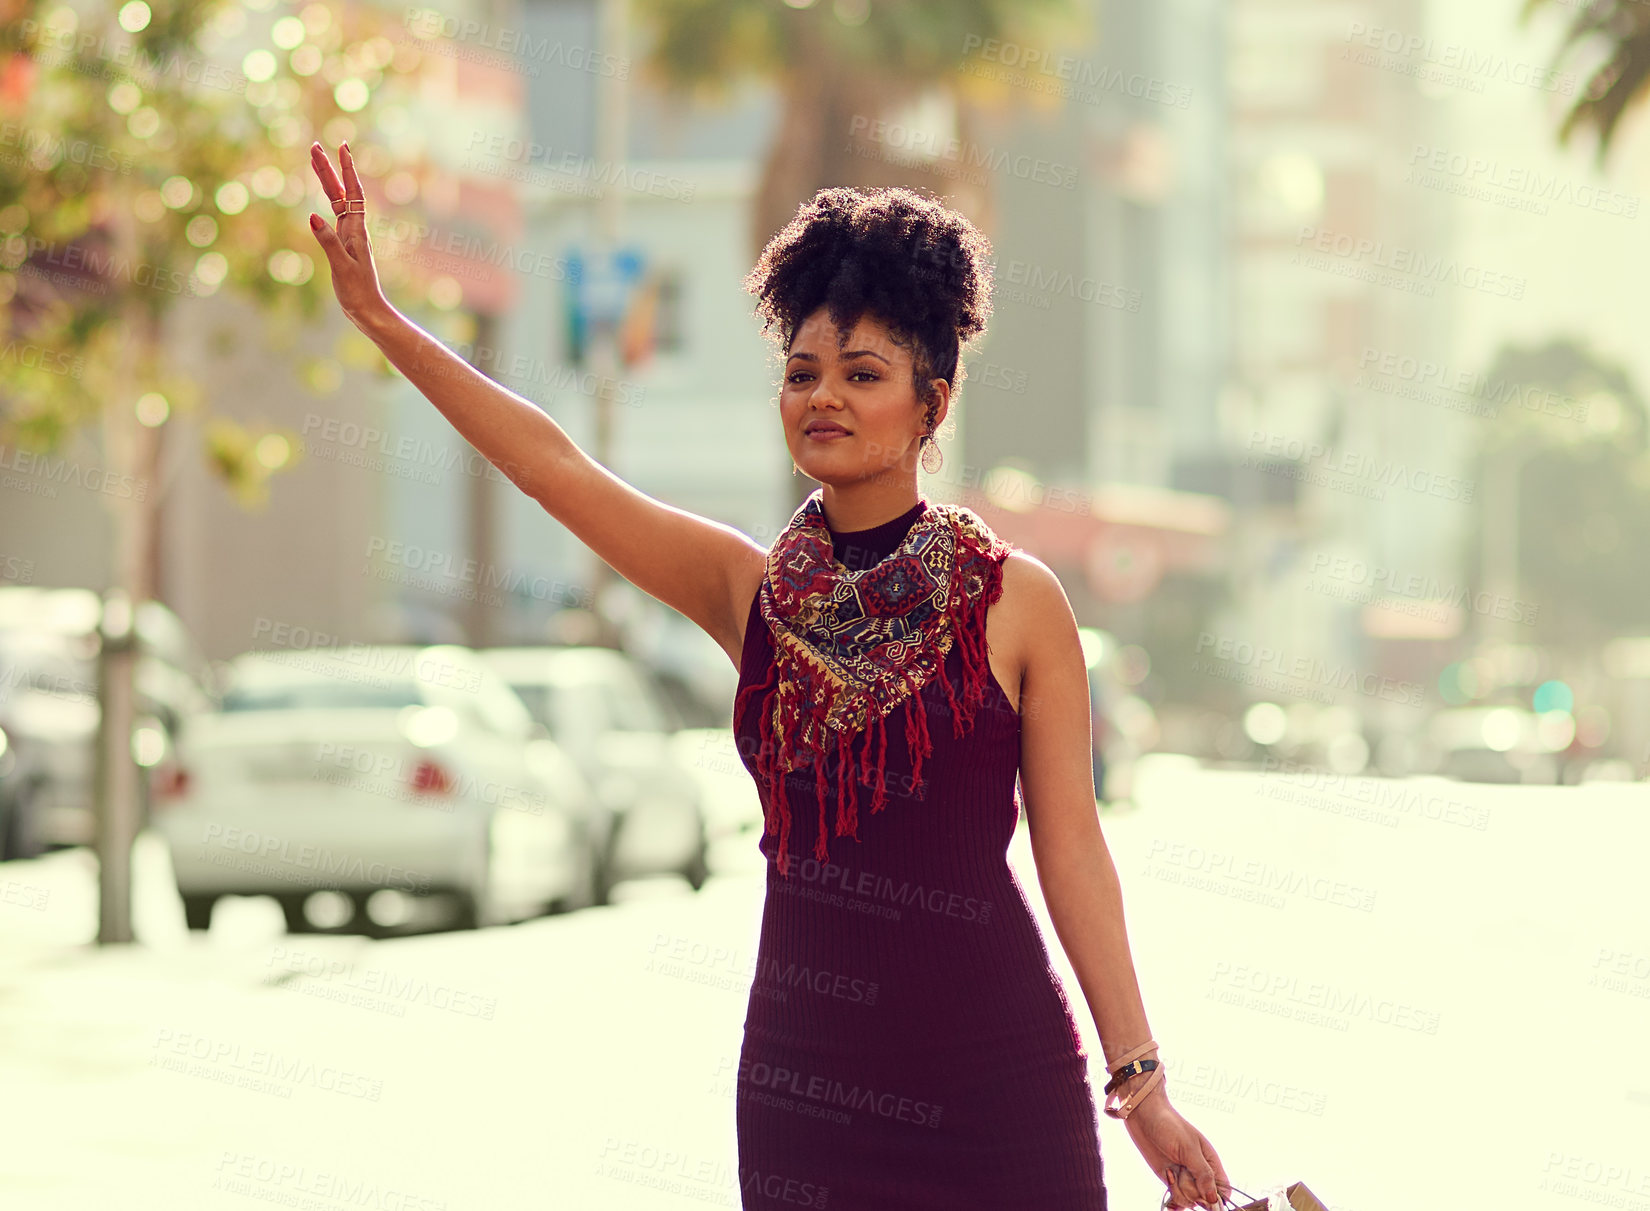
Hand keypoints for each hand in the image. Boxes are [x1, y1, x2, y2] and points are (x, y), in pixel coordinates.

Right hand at [307, 141, 391, 333]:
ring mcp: (348, 235)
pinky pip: (334, 215)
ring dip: (326, 180)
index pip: (352, 193)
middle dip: (329, 168)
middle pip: (340, 192)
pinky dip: (327, 200)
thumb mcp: (340, 266)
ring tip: (315, 160)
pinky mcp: (343, 244)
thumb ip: (327, 241)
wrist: (367, 311)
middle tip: (315, 146)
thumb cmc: (357, 291)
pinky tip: (323, 193)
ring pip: (336, 201)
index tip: (342, 147)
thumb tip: (312, 216)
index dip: (347, 170)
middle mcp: (354, 229)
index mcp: (356, 231)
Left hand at [1121, 1091, 1231, 1210]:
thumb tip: (1213, 1199)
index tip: (1204, 1195)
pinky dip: (1173, 1197)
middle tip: (1182, 1171)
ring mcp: (1185, 1177)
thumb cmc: (1169, 1125)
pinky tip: (1168, 1180)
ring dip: (1179, 1190)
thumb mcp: (1189, 1148)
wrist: (1143, 1116)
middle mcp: (1199, 1172)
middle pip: (1204, 1199)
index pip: (1224, 1191)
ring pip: (1189, 1200)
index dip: (1217, 1199)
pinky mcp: (1170, 1179)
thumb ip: (1203, 1174)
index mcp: (1211, 1162)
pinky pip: (1177, 1199)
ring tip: (1170, 1170)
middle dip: (1192, 1190)